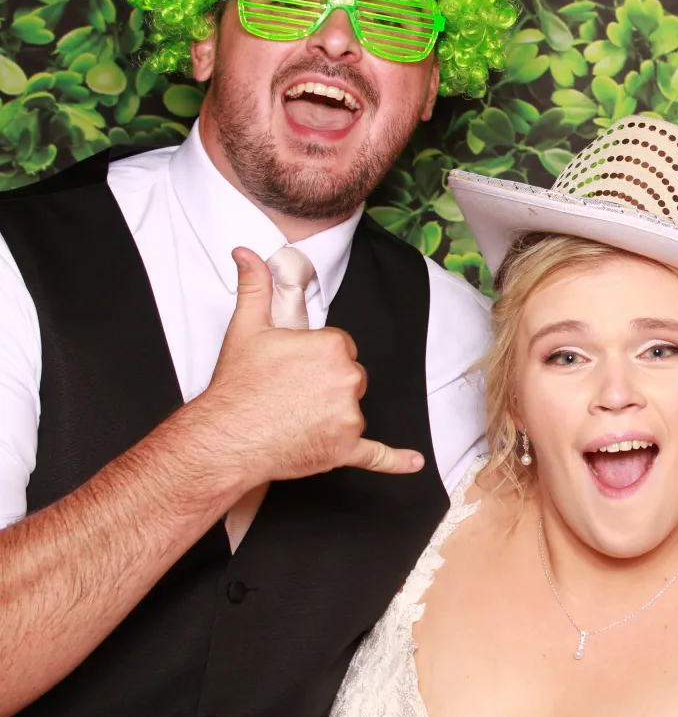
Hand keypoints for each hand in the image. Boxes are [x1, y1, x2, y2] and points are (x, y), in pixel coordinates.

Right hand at [181, 248, 423, 488]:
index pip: (340, 348)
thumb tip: (248, 254)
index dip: (316, 358)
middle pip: (351, 377)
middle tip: (290, 394)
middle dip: (327, 384)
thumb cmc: (237, 386)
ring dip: (333, 413)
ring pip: (353, 408)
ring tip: (294, 417)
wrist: (224, 437)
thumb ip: (255, 286)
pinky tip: (413, 463)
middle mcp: (348, 379)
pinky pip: (377, 455)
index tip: (293, 368)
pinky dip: (396, 460)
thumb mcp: (247, 328)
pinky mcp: (345, 449)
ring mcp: (349, 416)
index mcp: (332, 346)